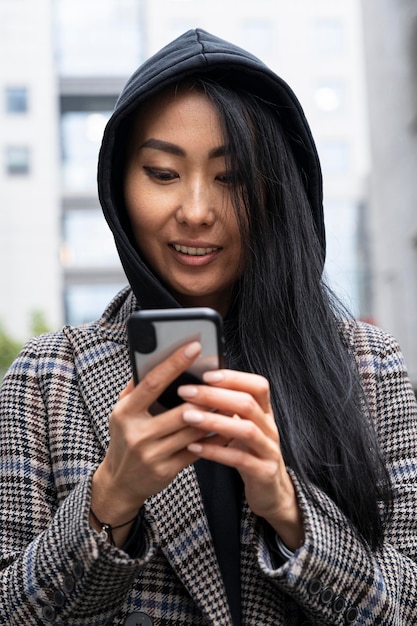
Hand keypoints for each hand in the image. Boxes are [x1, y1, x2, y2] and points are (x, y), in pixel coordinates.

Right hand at [91, 341, 228, 544]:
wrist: (119, 483)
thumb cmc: (125, 438)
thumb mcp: (122, 412)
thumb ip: (136, 387)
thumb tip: (152, 356)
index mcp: (125, 412)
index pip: (152, 382)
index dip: (174, 363)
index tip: (194, 346)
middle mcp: (137, 434)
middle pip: (181, 410)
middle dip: (205, 396)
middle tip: (224, 378)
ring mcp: (152, 454)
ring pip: (193, 430)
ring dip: (215, 415)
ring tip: (230, 400)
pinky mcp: (167, 470)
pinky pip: (198, 450)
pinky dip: (214, 437)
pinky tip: (226, 426)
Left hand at [177, 370, 303, 550]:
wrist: (272, 491)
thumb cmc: (251, 453)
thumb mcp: (244, 426)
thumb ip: (229, 408)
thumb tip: (200, 384)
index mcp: (265, 413)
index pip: (258, 386)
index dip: (234, 378)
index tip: (206, 374)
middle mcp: (270, 428)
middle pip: (247, 403)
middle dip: (215, 395)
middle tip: (186, 392)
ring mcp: (269, 450)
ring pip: (245, 429)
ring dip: (214, 421)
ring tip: (187, 417)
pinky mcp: (263, 473)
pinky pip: (239, 459)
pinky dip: (216, 451)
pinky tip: (194, 447)